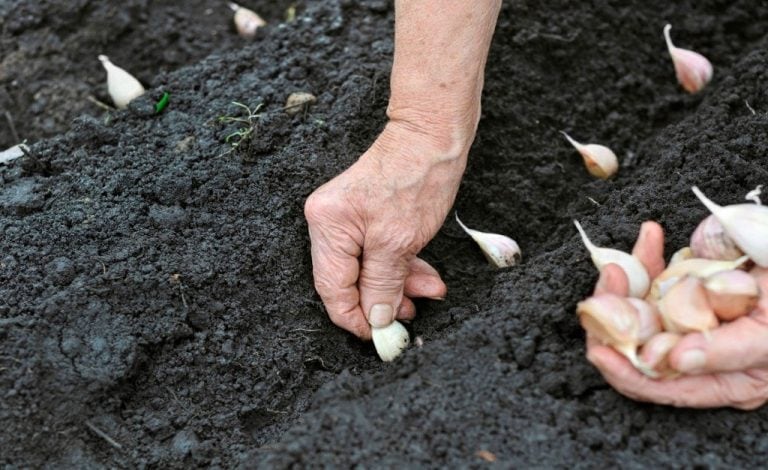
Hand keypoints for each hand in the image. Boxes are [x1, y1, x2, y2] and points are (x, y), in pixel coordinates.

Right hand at [304, 121, 469, 338]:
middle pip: (349, 281)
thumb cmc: (417, 177)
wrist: (433, 134)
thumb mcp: (400, 242)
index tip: (381, 337)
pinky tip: (425, 276)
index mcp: (327, 226)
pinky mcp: (365, 216)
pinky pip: (377, 253)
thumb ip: (383, 284)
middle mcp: (328, 223)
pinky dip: (400, 267)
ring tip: (429, 292)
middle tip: (412, 315)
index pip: (332, 289)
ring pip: (367, 269)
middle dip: (383, 300)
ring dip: (399, 285)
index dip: (356, 319)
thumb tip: (376, 319)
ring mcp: (346, 218)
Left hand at [586, 221, 767, 408]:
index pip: (661, 386)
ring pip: (639, 309)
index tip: (599, 350)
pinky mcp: (690, 288)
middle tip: (608, 285)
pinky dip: (649, 257)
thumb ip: (728, 351)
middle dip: (613, 317)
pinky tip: (651, 235)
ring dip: (625, 282)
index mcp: (724, 379)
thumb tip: (676, 360)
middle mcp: (701, 354)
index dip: (624, 371)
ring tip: (620, 263)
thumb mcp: (767, 336)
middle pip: (638, 345)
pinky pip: (657, 277)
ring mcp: (691, 318)